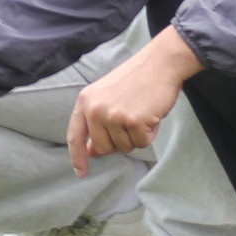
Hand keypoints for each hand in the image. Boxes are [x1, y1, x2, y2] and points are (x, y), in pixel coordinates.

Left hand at [66, 28, 201, 177]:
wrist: (160, 63)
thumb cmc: (137, 79)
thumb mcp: (107, 96)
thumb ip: (96, 122)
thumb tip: (92, 151)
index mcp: (85, 101)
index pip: (75, 136)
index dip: (77, 157)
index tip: (80, 172)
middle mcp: (95, 109)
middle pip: (104, 147)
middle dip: (120, 140)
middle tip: (131, 118)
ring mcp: (113, 115)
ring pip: (125, 147)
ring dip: (137, 135)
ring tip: (142, 111)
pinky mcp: (133, 121)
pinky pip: (142, 143)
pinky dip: (150, 133)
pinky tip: (151, 114)